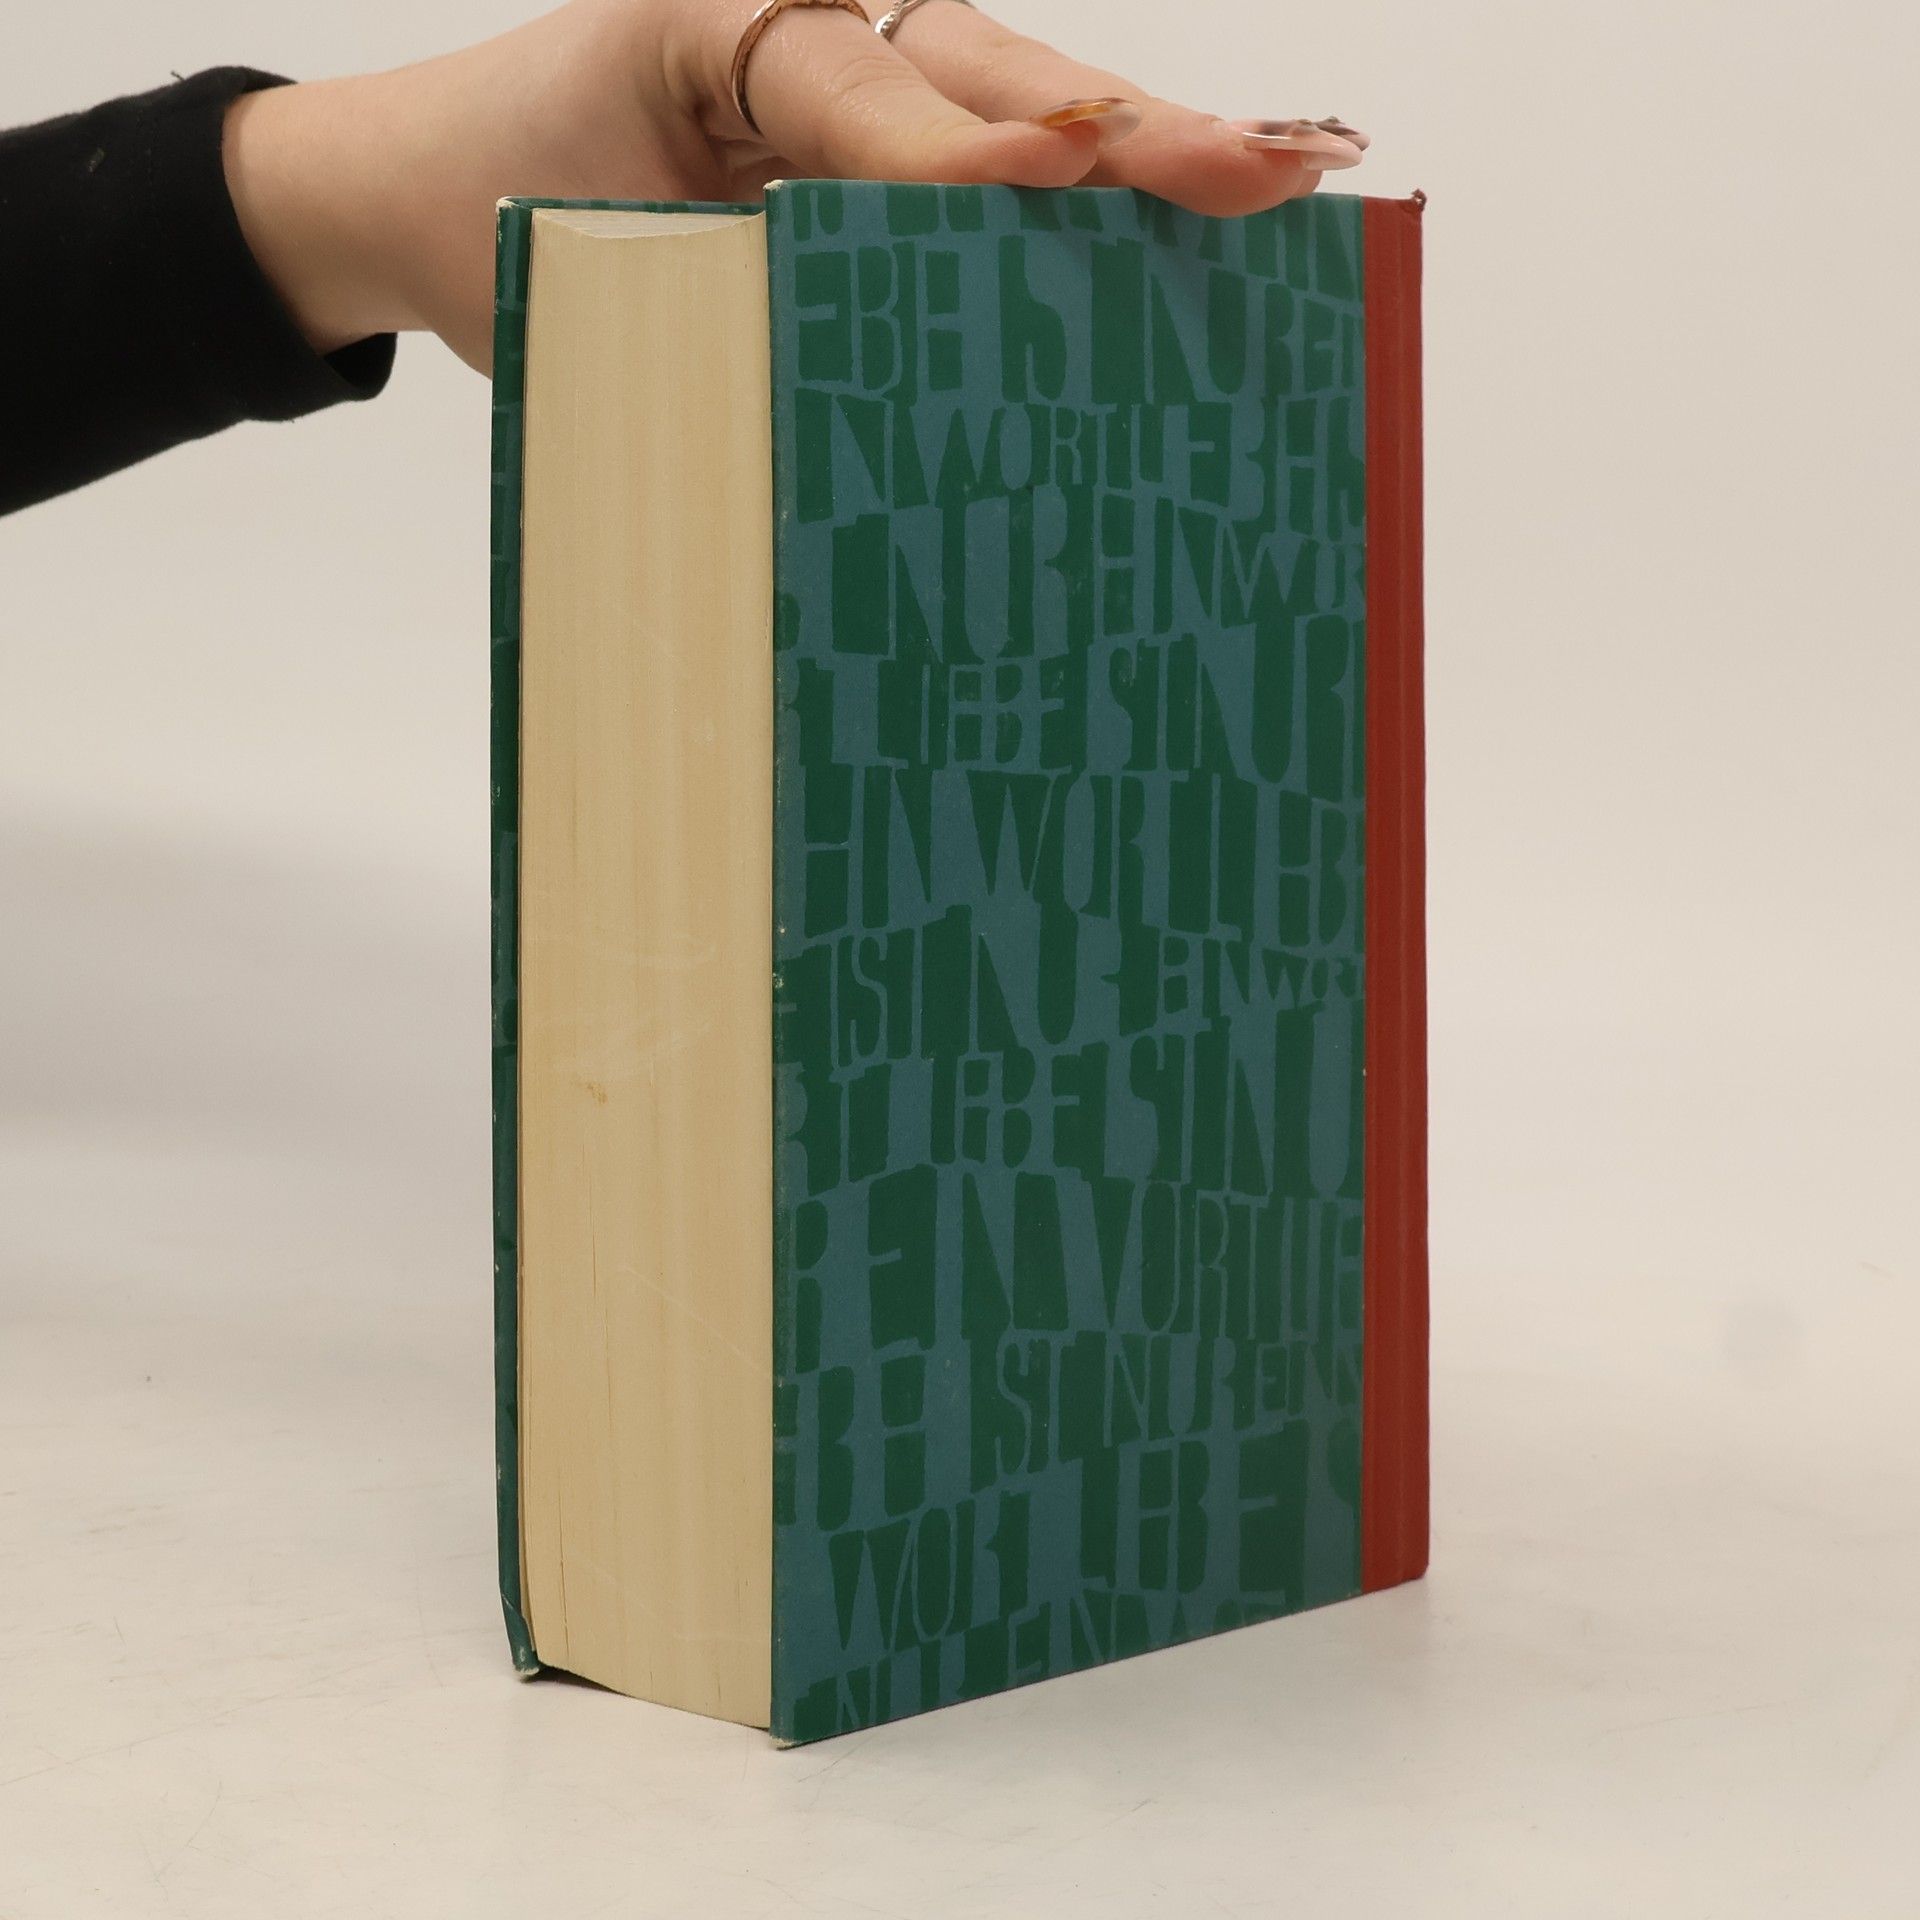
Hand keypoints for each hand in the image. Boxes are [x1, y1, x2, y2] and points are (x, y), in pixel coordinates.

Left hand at [223, 0, 1364, 372]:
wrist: (425, 191)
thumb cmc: (495, 205)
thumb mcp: (591, 256)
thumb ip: (731, 290)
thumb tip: (885, 389)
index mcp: (724, 27)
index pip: (870, 97)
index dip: (967, 152)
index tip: (1062, 177)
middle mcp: (808, 33)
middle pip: (992, 70)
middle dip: (1126, 132)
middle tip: (1261, 170)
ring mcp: (851, 84)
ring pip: (1019, 101)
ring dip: (1140, 154)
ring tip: (1275, 177)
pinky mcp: (870, 147)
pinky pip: (988, 164)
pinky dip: (1085, 204)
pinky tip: (1187, 219)